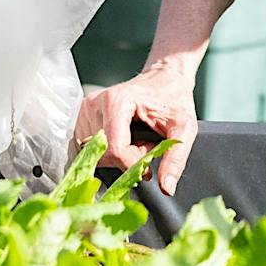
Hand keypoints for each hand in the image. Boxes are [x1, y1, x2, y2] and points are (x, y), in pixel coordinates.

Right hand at [74, 55, 199, 196]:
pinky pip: (91, 149)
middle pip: (103, 153)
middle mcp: (95, 104)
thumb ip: (176, 157)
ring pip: (96, 154)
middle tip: (145, 144)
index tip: (149, 165)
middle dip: (127, 158)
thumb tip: (166, 188)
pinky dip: (109, 151)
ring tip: (136, 138)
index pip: (115, 150)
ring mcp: (85, 111)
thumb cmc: (174, 97)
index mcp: (116, 101)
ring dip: (118, 155)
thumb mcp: (184, 126)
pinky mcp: (81, 119)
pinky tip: (123, 138)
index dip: (133, 164)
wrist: (166, 77)